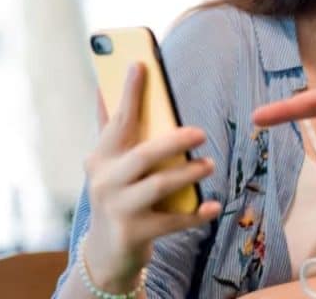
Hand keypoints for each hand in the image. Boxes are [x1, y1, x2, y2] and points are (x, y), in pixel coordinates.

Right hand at [82, 64, 220, 292]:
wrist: (108, 251)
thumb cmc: (119, 194)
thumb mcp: (113, 164)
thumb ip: (115, 129)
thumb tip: (107, 86)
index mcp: (101, 158)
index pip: (118, 120)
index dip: (130, 93)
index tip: (141, 64)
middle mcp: (105, 182)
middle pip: (143, 156)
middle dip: (173, 142)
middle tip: (201, 133)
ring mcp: (119, 210)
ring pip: (158, 187)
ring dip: (188, 175)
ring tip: (209, 165)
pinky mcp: (135, 234)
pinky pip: (172, 221)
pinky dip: (195, 214)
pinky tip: (214, 206)